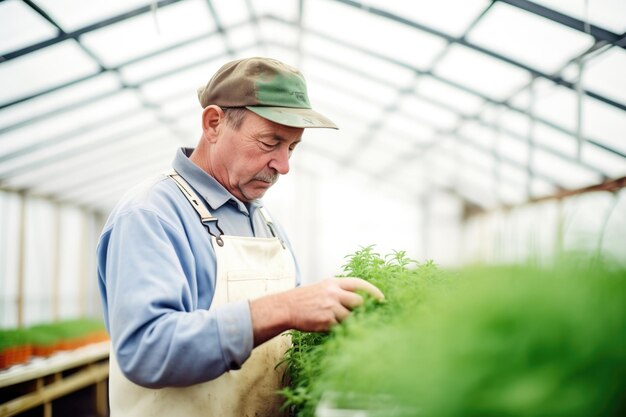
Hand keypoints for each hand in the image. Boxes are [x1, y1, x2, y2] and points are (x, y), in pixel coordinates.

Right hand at [249, 278, 383, 345]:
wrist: (286, 307)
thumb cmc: (305, 299)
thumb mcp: (322, 288)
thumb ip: (339, 291)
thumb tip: (360, 300)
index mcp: (333, 283)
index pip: (359, 284)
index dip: (373, 291)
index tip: (382, 299)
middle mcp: (333, 293)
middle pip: (359, 301)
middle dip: (365, 310)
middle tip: (370, 316)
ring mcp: (330, 307)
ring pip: (351, 317)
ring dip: (352, 322)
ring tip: (349, 325)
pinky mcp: (326, 321)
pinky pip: (341, 327)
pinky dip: (341, 329)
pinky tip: (337, 329)